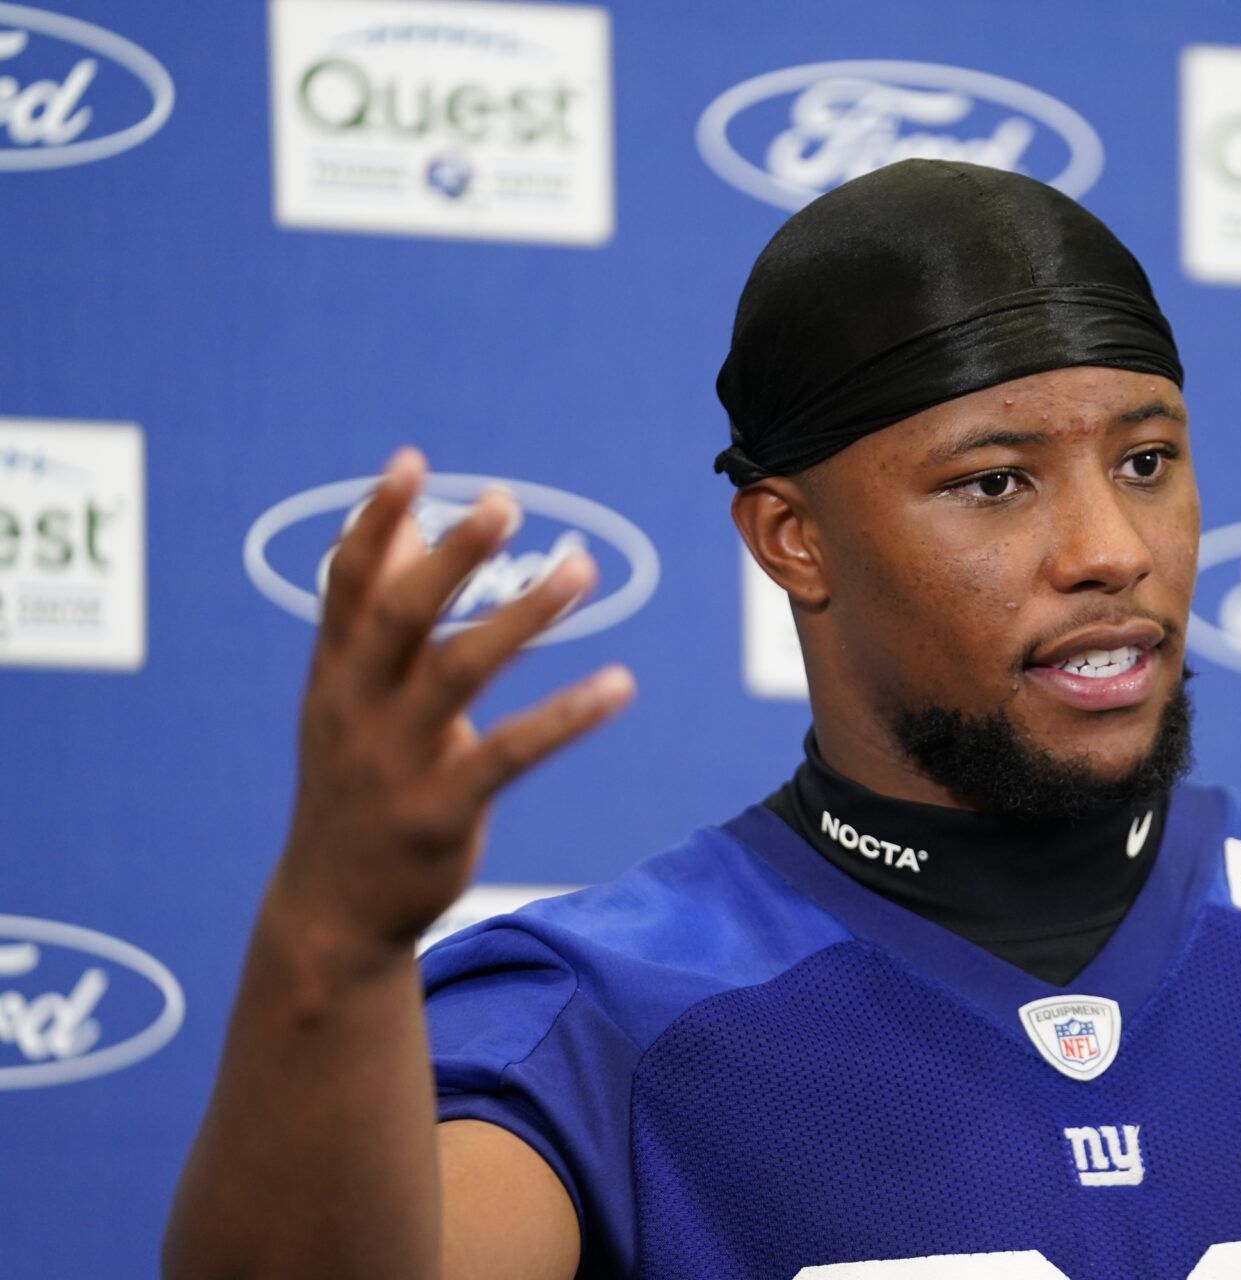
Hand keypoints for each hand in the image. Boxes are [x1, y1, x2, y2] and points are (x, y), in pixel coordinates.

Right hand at [275, 448, 634, 952]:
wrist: (333, 909)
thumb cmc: (352, 781)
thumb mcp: (348, 697)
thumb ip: (373, 615)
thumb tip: (406, 523)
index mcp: (334, 674)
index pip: (347, 585)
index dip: (375, 522)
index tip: (408, 461)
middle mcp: (357, 708)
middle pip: (401, 617)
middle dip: (450, 556)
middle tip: (503, 501)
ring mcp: (396, 761)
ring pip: (459, 673)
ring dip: (523, 617)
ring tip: (581, 569)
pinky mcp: (440, 810)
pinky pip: (511, 754)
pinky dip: (567, 716)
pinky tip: (621, 684)